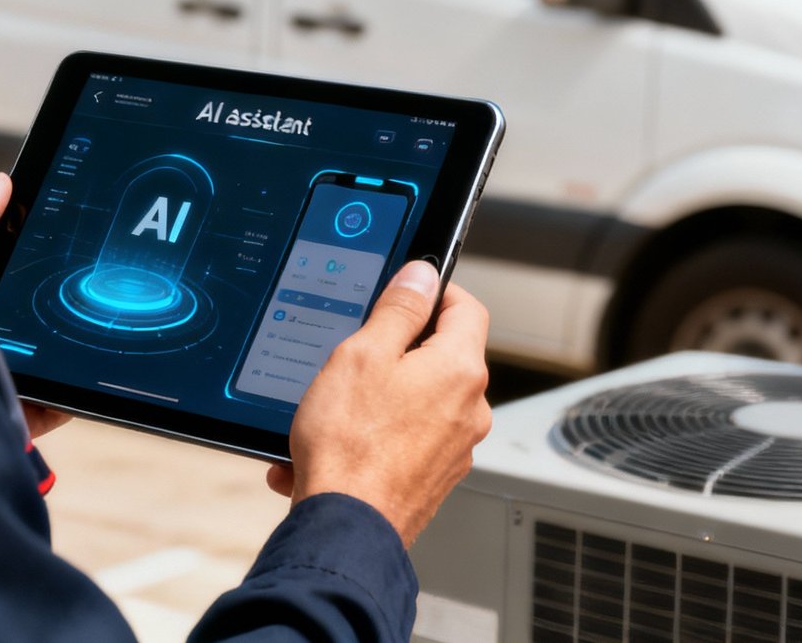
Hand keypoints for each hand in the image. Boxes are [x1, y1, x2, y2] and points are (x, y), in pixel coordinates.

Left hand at [0, 174, 70, 439]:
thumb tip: (2, 184)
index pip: (1, 265)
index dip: (27, 254)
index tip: (57, 238)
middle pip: (23, 314)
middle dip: (44, 307)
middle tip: (70, 291)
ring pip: (35, 360)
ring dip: (52, 354)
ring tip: (70, 341)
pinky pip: (38, 407)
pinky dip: (57, 402)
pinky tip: (66, 391)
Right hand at [280, 260, 491, 546]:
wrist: (346, 528)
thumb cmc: (351, 446)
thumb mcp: (363, 354)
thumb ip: (399, 309)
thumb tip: (424, 274)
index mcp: (460, 369)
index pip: (467, 307)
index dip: (436, 291)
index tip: (407, 291)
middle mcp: (470, 409)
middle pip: (442, 356)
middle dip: (398, 349)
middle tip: (354, 354)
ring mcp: (455, 448)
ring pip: (420, 400)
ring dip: (379, 397)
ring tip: (331, 410)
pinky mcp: (434, 478)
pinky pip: (405, 439)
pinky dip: (373, 435)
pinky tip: (331, 445)